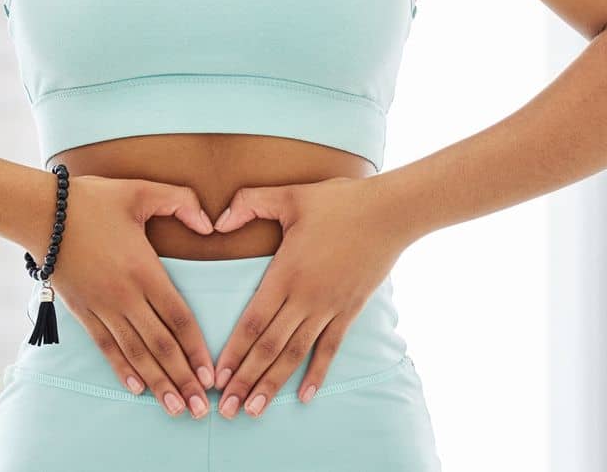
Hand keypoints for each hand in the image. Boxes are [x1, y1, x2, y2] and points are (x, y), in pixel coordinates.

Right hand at [41, 174, 219, 418]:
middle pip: (160, 345)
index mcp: (144, 269)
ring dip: (157, 383)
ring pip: (135, 353)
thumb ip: (182, 202)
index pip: (178, 317)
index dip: (196, 348)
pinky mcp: (82, 311)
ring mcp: (102, 307)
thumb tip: (210, 225)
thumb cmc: (93, 199)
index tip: (211, 374)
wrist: (41, 214)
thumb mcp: (142, 190)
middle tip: (202, 408)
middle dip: (183, 378)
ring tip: (175, 408)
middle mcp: (124, 296)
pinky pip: (105, 346)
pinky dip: (122, 369)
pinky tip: (137, 388)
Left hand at [208, 175, 409, 418]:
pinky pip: (330, 349)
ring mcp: (329, 307)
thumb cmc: (339, 201)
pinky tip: (304, 397)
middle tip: (227, 410)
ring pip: (295, 354)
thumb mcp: (289, 195)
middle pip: (270, 347)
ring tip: (255, 411)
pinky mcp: (349, 311)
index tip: (217, 378)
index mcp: (286, 272)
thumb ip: (249, 204)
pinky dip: (317, 374)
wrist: (390, 213)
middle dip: (246, 380)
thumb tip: (216, 221)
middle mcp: (305, 297)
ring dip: (273, 384)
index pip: (253, 321)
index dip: (234, 352)